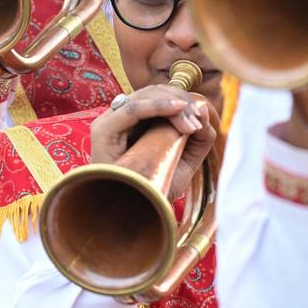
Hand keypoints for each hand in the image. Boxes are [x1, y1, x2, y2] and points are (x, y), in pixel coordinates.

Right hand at [90, 85, 216, 200]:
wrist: (132, 216)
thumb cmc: (155, 191)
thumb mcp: (185, 162)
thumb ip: (198, 138)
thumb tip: (204, 107)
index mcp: (134, 124)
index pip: (157, 96)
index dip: (182, 101)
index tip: (201, 117)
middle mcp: (119, 119)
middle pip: (152, 92)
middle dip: (181, 101)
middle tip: (198, 120)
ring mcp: (108, 122)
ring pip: (144, 95)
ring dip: (174, 105)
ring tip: (191, 124)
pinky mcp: (103, 131)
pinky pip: (133, 109)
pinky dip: (158, 105)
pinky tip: (179, 109)